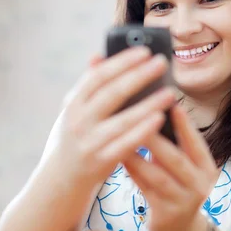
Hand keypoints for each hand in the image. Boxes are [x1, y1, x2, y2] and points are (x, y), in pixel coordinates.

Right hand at [46, 46, 176, 186]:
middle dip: (138, 76)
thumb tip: (98, 55)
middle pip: (111, 94)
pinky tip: (160, 119)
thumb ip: (88, 85)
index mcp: (73, 104)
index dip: (121, 62)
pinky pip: (126, 144)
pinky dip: (143, 131)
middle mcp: (79, 121)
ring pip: (122, 120)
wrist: (61, 180)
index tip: (144, 51)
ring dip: (148, 105)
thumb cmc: (75, 138)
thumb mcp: (74, 111)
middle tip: (161, 63)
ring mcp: (89, 142)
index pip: (98, 77)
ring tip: (169, 92)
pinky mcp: (101, 162)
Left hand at [123, 104, 218, 230]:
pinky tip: (120, 159)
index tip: (173, 105)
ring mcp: (183, 202)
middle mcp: (200, 186)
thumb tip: (156, 111)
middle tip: (139, 118)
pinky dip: (133, 173)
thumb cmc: (180, 188)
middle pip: (176, 160)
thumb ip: (176, 147)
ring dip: (139, 157)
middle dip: (157, 139)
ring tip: (122, 139)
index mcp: (207, 169)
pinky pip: (145, 190)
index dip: (186, 126)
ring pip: (158, 176)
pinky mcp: (166, 215)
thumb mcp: (187, 169)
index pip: (197, 144)